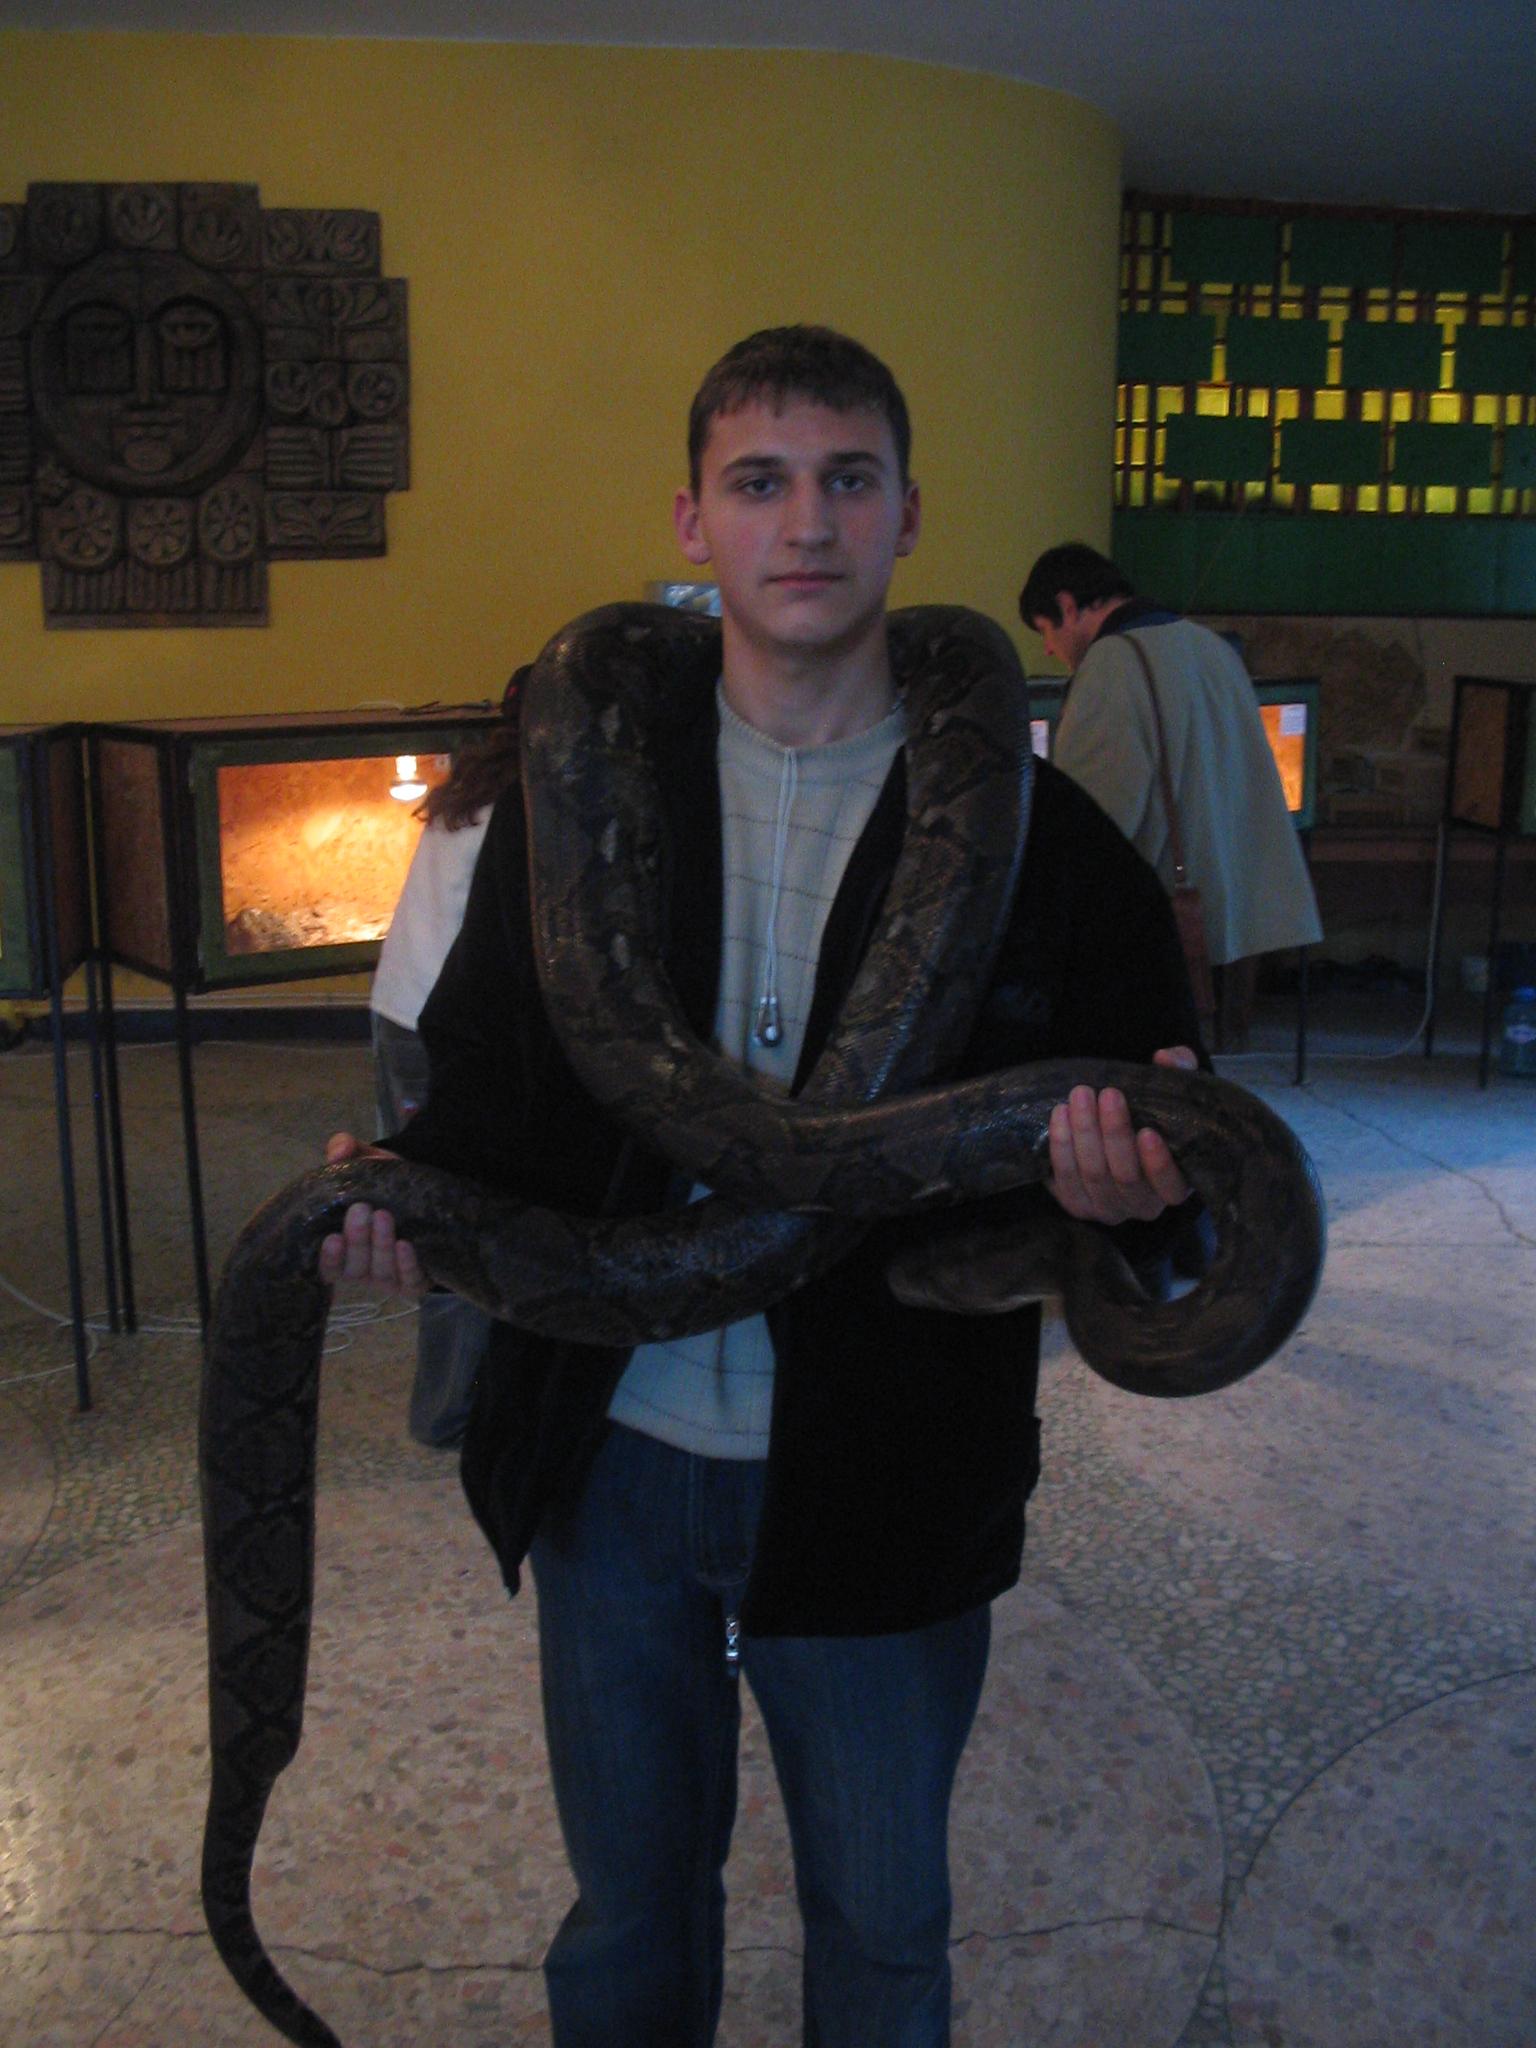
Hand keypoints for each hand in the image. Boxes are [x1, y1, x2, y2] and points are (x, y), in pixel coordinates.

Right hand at [317, 1132, 425, 1294]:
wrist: (423, 1191)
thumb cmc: (382, 1183)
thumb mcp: (363, 1162)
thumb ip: (345, 1149)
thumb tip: (338, 1150)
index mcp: (340, 1250)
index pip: (327, 1265)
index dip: (328, 1257)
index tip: (332, 1238)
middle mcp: (360, 1268)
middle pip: (355, 1266)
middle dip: (358, 1239)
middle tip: (362, 1210)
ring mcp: (387, 1278)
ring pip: (381, 1271)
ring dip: (381, 1245)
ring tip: (384, 1217)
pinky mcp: (414, 1282)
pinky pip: (410, 1280)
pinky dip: (407, 1263)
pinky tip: (406, 1244)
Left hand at [1045, 1046, 1196, 1224]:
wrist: (1118, 1127)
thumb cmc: (1155, 1112)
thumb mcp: (1175, 1089)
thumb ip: (1180, 1070)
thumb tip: (1166, 1058)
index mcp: (1176, 1185)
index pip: (1171, 1187)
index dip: (1159, 1164)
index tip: (1147, 1132)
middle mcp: (1143, 1206)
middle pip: (1125, 1176)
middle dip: (1113, 1133)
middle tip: (1108, 1093)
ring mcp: (1108, 1209)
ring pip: (1093, 1175)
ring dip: (1084, 1133)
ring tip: (1080, 1096)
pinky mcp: (1077, 1204)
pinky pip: (1065, 1178)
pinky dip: (1061, 1146)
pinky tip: (1060, 1114)